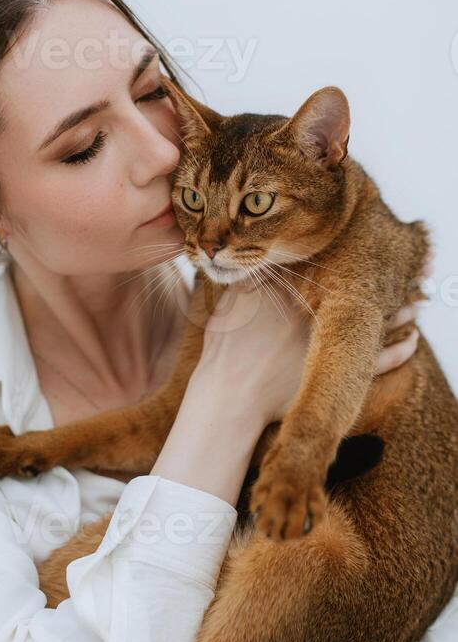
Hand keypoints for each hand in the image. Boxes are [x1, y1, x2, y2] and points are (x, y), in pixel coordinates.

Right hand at [194, 252, 430, 426]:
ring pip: (379, 323)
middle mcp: (321, 316)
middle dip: (383, 278)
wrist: (231, 396)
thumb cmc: (225, 352)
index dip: (347, 256)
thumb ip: (245, 279)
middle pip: (361, 290)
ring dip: (400, 310)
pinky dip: (400, 350)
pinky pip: (381, 362)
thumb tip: (246, 257)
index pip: (329, 269)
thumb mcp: (229, 305)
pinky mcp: (339, 374)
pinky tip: (413, 339)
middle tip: (405, 267)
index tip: (361, 246)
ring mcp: (333, 345)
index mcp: (295, 294)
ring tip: (417, 299)